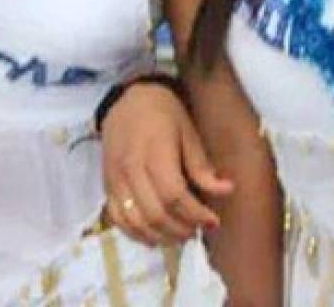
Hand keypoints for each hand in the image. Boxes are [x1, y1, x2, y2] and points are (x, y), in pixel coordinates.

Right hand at [101, 81, 232, 245]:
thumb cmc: (162, 112)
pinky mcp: (107, 184)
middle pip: (156, 213)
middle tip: (198, 229)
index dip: (196, 214)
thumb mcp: (188, 131)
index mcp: (154, 152)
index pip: (174, 195)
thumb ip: (202, 166)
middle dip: (181, 229)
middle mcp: (131, 168)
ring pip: (136, 221)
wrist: (128, 98)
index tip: (213, 220)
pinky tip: (154, 235)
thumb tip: (227, 190)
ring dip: (160, 236)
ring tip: (180, 235)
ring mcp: (115, 179)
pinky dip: (135, 233)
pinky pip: (117, 218)